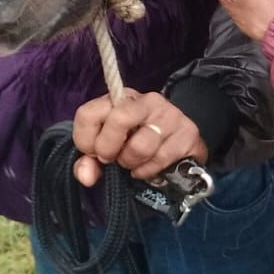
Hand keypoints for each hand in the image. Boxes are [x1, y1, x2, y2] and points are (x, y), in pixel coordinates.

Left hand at [72, 90, 206, 188]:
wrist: (180, 144)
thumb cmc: (136, 143)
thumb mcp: (108, 148)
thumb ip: (88, 162)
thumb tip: (86, 175)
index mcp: (121, 98)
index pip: (88, 113)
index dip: (85, 140)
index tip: (93, 152)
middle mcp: (147, 100)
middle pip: (118, 120)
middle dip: (108, 149)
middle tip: (113, 158)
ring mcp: (171, 115)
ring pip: (140, 146)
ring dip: (130, 163)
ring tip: (132, 161)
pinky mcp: (188, 133)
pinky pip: (159, 159)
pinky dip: (148, 171)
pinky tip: (148, 167)